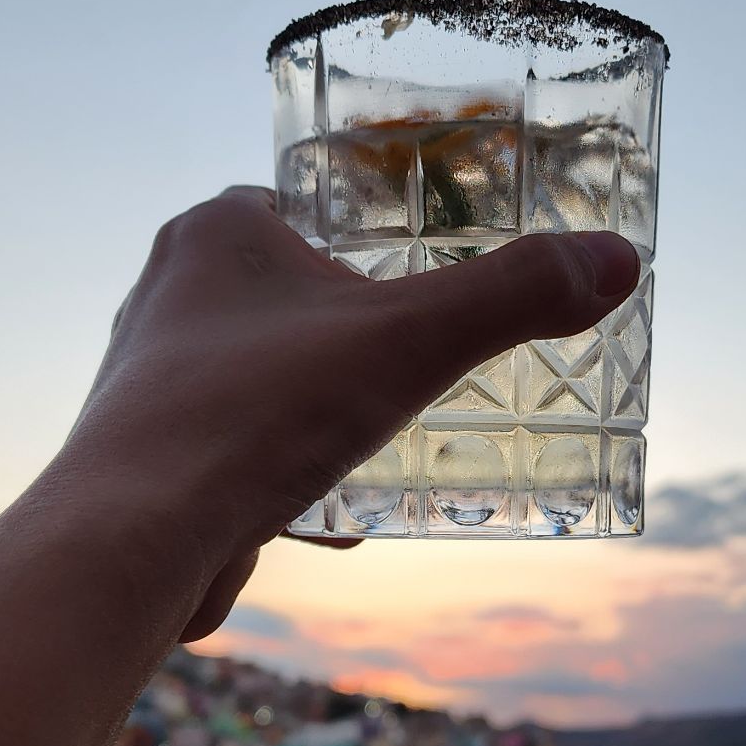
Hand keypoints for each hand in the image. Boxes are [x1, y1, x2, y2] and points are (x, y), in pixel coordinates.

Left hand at [61, 187, 640, 639]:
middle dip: (355, 331)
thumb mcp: (409, 344)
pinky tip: (334, 521)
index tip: (422, 268)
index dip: (365, 232)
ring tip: (387, 440)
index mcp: (216, 233)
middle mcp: (168, 294)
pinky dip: (288, 475)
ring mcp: (150, 379)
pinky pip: (238, 450)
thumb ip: (512, 298)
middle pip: (287, 294)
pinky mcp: (149, 458)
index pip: (301, 204)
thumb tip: (616, 261)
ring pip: (263, 377)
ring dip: (323, 409)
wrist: (129, 541)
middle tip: (422, 359)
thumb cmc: (255, 417)